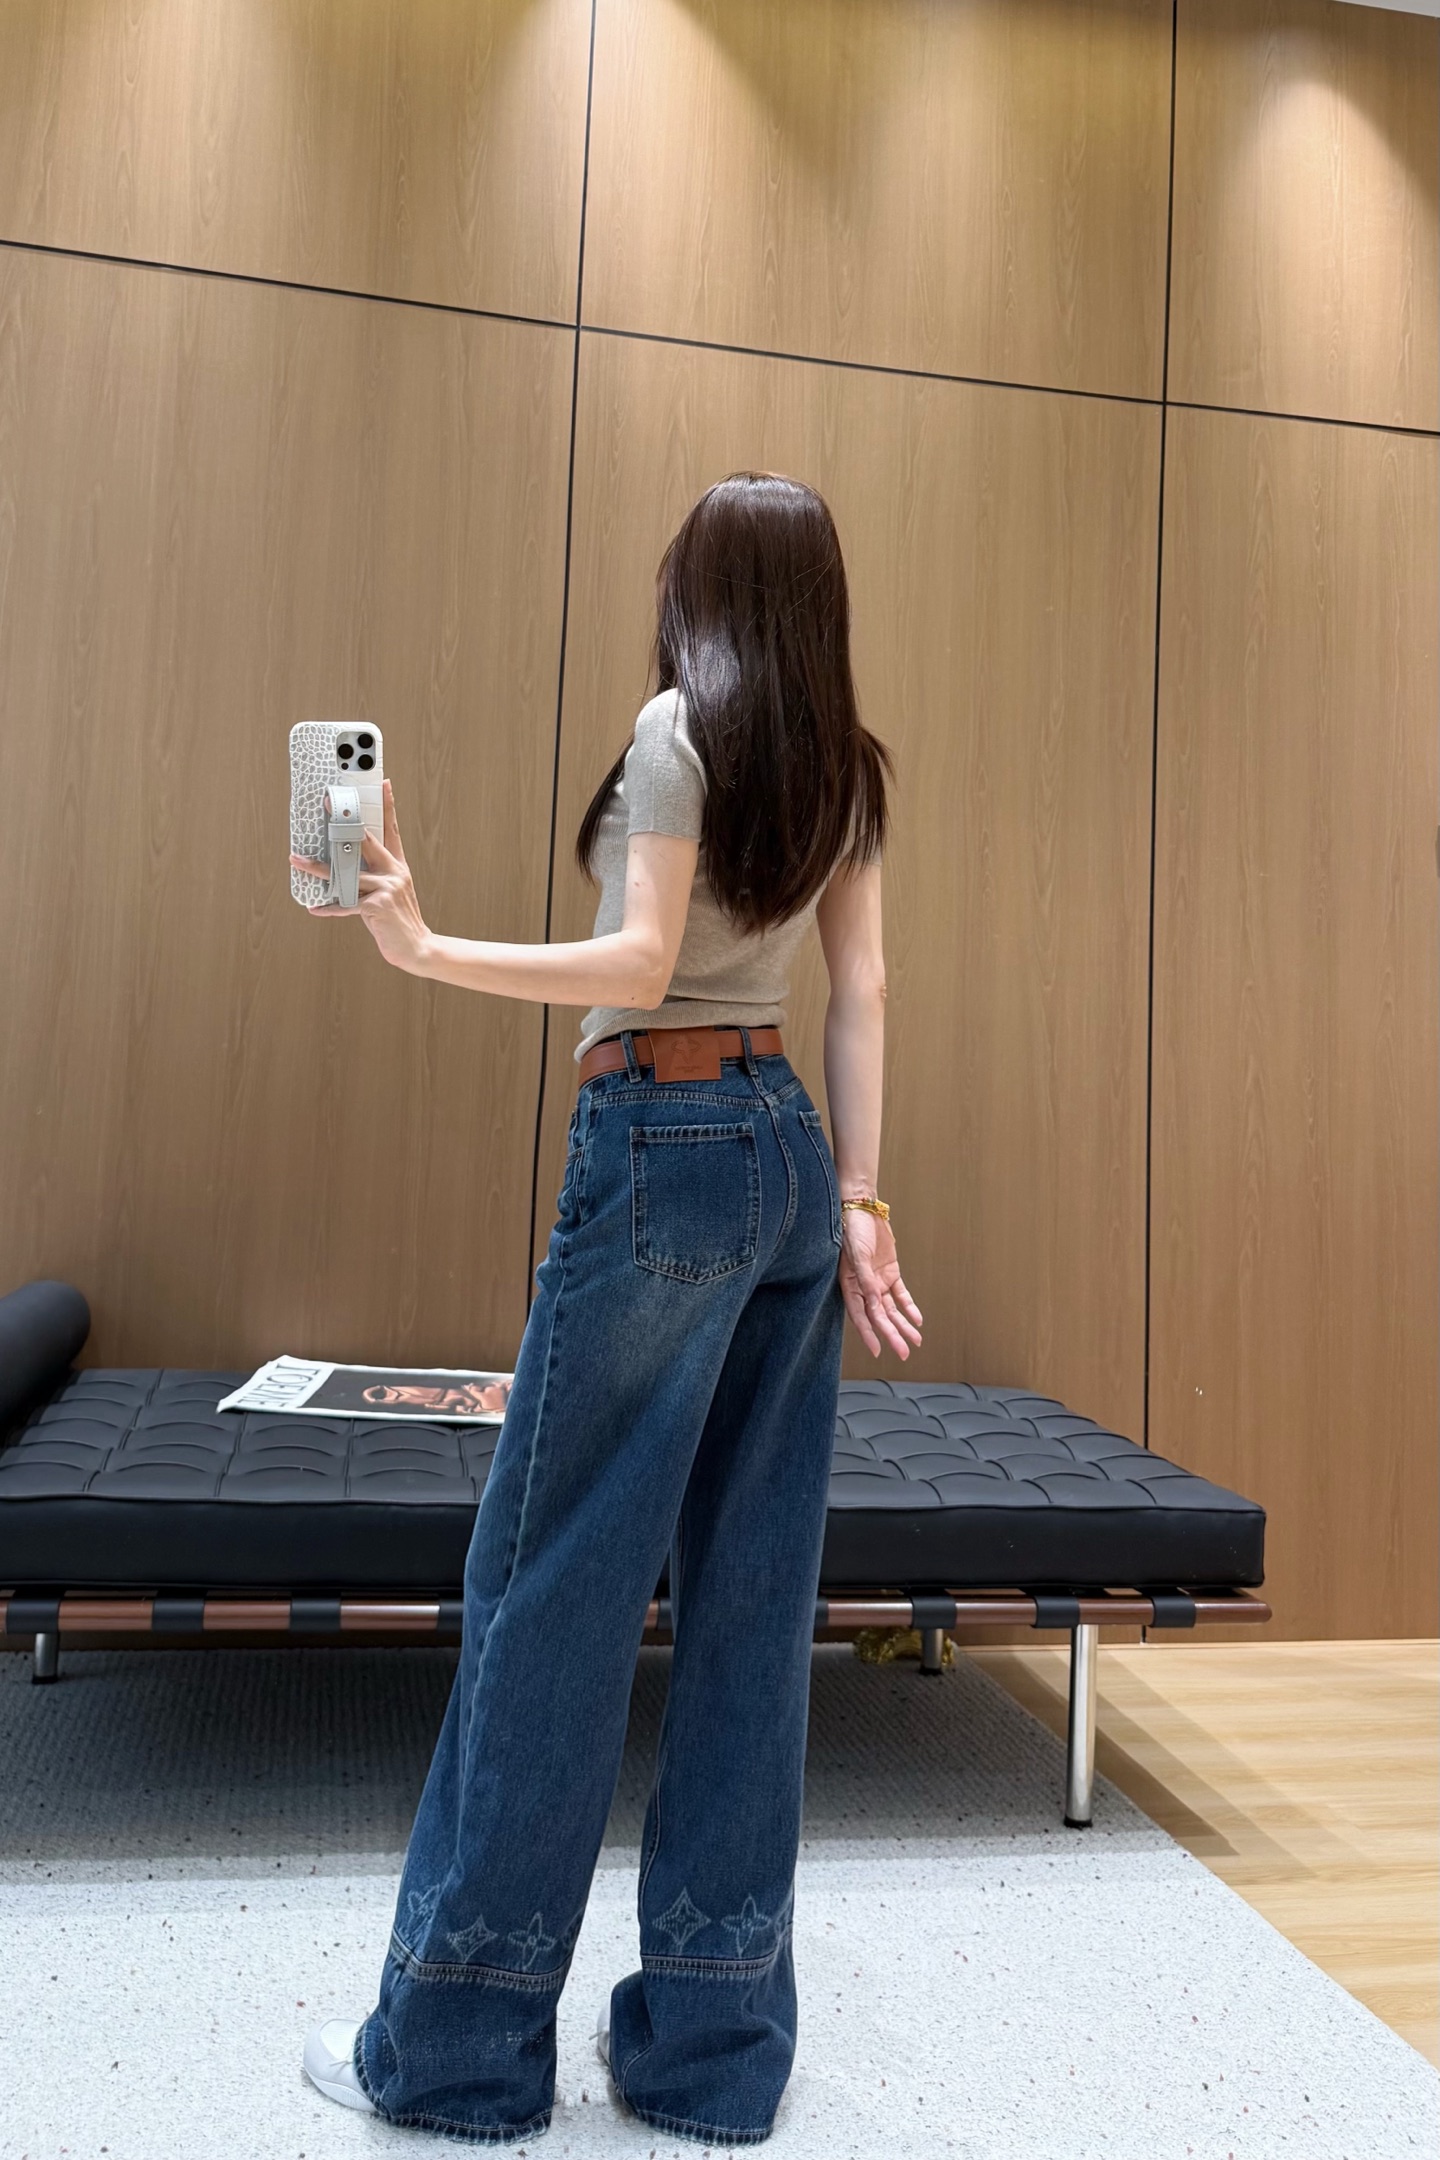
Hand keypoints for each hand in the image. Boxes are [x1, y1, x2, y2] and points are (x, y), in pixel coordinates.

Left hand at [289, 779, 431, 973]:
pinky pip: (346, 904)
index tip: (383, 783)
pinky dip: (329, 907)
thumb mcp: (390, 893)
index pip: (392, 829)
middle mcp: (394, 872)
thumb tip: (343, 868)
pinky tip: (315, 907)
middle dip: (343, 822)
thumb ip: (371, 878)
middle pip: (366, 840)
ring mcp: (386, 888)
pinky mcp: (376, 906)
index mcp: (398, 866)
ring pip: (346, 873)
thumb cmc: (398, 920)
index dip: (388, 805)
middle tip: (326, 805)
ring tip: (297, 861)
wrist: (417, 948)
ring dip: (318, 869)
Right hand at [838, 1207, 923, 1358]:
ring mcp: (878, 1281)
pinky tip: (916, 1320)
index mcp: (849, 1285)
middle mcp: (863, 1287)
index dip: (868, 1334)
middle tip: (903, 1353)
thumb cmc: (853, 1230)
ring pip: (892, 1309)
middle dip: (891, 1335)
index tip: (877, 1351)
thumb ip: (865, 1280)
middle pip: (879, 1317)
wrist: (863, 1209)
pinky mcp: (890, 1273)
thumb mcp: (857, 1255)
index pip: (861, 1315)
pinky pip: (901, 1294)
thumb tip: (874, 1304)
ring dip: (902, 1325)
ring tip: (915, 1341)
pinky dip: (909, 1307)